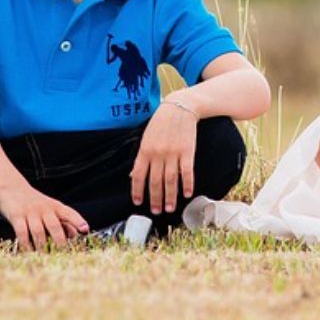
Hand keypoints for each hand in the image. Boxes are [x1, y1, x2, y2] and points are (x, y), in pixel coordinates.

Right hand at [0, 184, 88, 251]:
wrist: (12, 188)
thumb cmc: (35, 203)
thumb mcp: (51, 209)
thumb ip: (63, 221)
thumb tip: (74, 235)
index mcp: (55, 206)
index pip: (69, 213)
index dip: (78, 221)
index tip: (85, 230)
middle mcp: (44, 208)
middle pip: (54, 225)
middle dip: (59, 241)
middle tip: (62, 255)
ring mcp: (30, 212)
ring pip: (38, 231)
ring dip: (42, 246)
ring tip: (44, 257)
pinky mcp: (17, 216)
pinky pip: (22, 233)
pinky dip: (26, 245)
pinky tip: (28, 252)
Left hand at [130, 99, 198, 214]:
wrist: (180, 108)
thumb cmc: (161, 123)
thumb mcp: (146, 137)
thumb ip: (141, 156)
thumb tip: (132, 175)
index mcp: (145, 150)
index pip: (138, 175)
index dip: (137, 191)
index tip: (138, 202)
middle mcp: (158, 153)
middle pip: (155, 181)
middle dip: (155, 199)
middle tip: (156, 211)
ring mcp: (173, 153)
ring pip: (170, 180)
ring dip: (170, 196)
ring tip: (170, 208)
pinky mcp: (187, 151)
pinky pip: (187, 171)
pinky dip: (187, 184)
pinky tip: (187, 194)